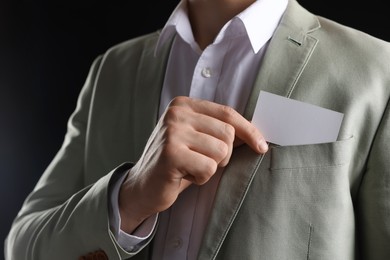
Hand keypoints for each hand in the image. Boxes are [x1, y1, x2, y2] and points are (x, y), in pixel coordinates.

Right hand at [118, 96, 267, 232]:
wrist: (143, 186)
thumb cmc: (176, 162)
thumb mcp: (197, 139)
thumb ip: (220, 131)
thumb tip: (257, 134)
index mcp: (184, 105)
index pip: (227, 113)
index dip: (249, 130)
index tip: (262, 146)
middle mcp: (177, 114)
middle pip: (228, 133)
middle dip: (223, 154)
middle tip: (203, 161)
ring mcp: (172, 132)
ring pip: (221, 151)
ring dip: (212, 167)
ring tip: (192, 167)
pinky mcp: (171, 154)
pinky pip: (208, 167)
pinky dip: (202, 177)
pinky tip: (185, 175)